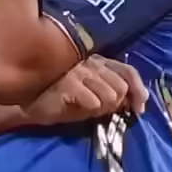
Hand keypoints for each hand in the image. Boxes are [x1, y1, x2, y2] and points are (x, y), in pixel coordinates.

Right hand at [22, 55, 148, 125]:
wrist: (32, 105)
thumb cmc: (65, 101)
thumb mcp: (95, 98)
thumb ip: (115, 96)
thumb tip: (136, 103)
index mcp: (99, 62)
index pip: (128, 72)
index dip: (139, 90)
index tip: (139, 109)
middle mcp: (90, 62)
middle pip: (121, 85)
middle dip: (117, 102)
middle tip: (103, 109)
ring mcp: (78, 70)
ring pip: (110, 93)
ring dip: (103, 106)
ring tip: (88, 108)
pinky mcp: (67, 82)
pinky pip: (93, 100)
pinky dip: (91, 107)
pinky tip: (80, 107)